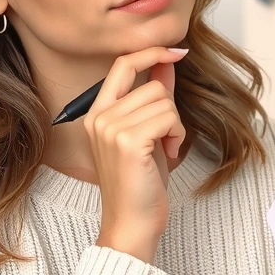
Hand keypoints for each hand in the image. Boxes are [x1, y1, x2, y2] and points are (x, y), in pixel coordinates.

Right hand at [85, 47, 187, 261]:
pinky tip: (168, 154)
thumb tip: (167, 63)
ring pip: (164, 101)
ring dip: (175, 126)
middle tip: (165, 139)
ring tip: (164, 149)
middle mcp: (99, 117)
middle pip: (153, 86)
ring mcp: (110, 128)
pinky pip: (169, 117)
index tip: (176, 51)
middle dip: (170, 111)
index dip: (151, 53)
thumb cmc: (140, 183)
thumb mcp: (147, 133)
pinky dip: (177, 135)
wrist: (132, 223)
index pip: (122, 64)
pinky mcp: (128, 140)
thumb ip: (153, 97)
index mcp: (97, 113)